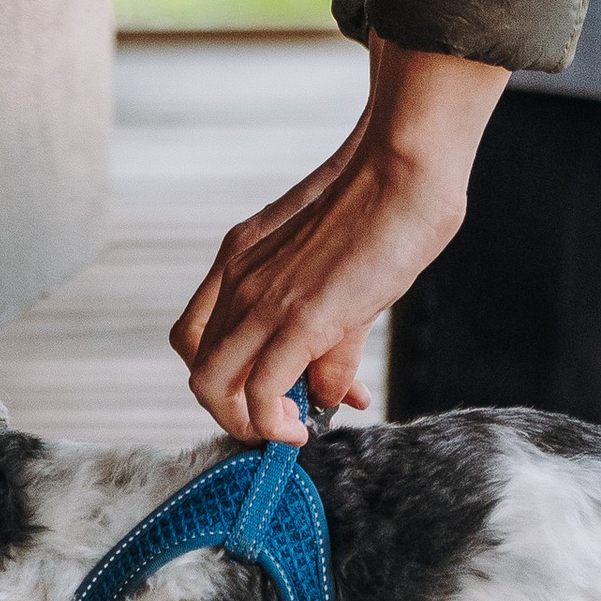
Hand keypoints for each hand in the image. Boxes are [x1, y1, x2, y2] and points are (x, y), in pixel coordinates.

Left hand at [170, 41, 507, 440]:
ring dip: (248, 424)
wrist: (404, 169)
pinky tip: (305, 425)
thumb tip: (328, 394)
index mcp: (241, 257)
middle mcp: (237, 277)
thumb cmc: (383, 209)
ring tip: (291, 431)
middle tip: (279, 424)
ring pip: (213, 386)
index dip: (223, 378)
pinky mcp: (299, 316)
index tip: (270, 395)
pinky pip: (261, 391)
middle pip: (198, 369)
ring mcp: (262, 297)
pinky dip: (273, 423)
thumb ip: (328, 341)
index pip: (196, 336)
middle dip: (233, 413)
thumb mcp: (338, 277)